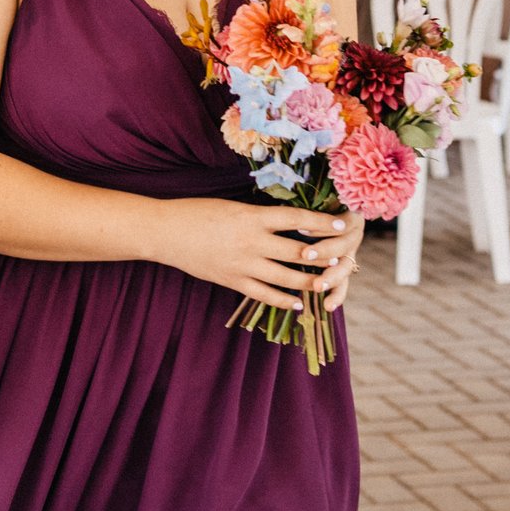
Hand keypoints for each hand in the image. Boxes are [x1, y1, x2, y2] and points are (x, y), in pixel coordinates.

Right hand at [156, 199, 356, 312]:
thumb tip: (287, 220)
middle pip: (298, 251)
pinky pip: (264, 295)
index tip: (342, 224)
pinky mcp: (233, 281)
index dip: (322, 222)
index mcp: (253, 217)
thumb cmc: (198, 212)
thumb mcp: (233, 206)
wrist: (167, 231)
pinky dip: (283, 301)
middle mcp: (252, 241)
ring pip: (286, 277)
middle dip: (322, 255)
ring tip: (325, 283)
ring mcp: (243, 264)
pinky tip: (298, 304)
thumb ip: (259, 216)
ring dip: (308, 281)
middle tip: (341, 257)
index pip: (297, 218)